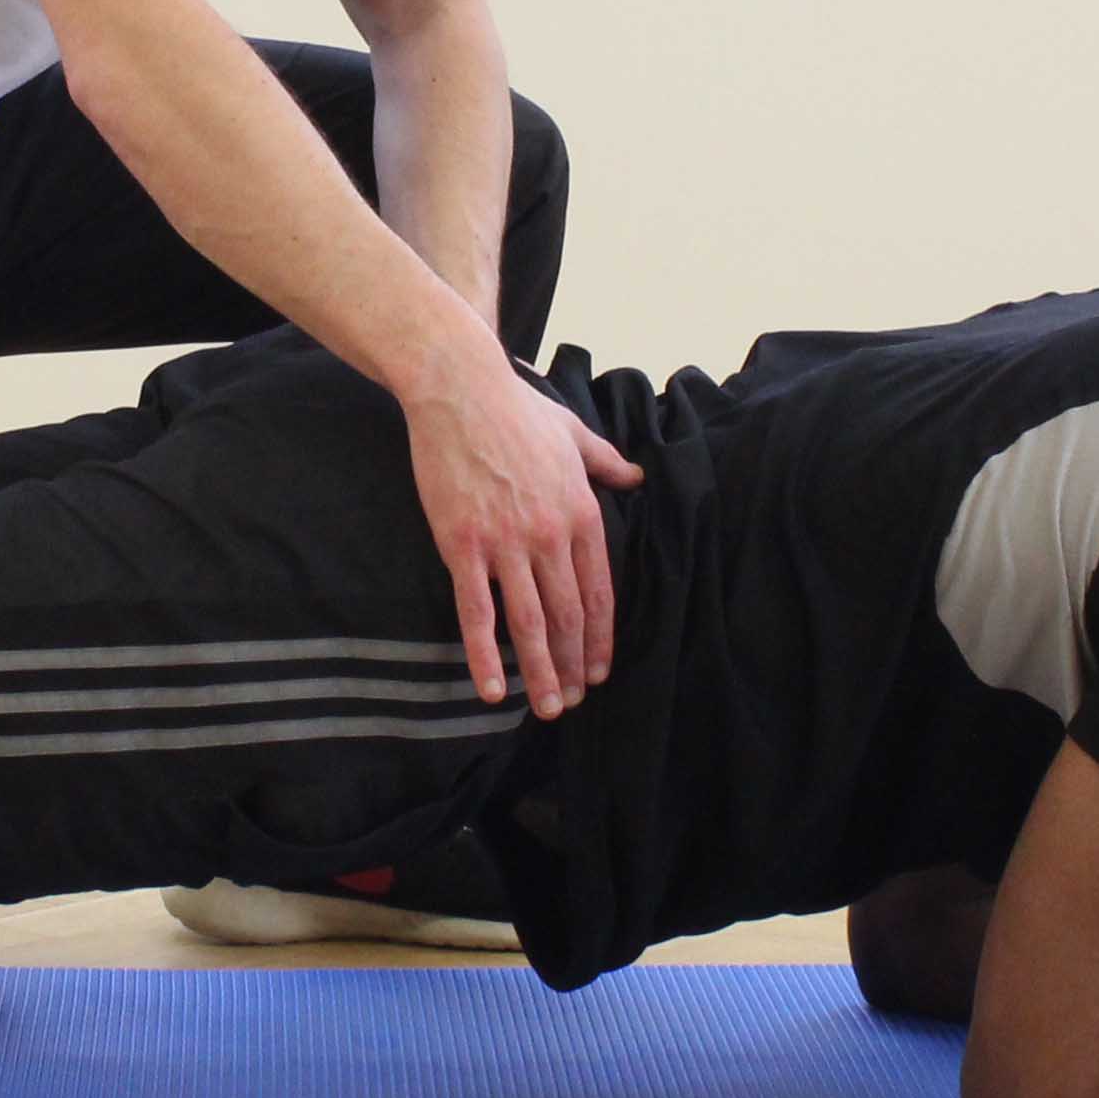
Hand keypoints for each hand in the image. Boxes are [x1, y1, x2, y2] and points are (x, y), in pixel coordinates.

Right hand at [404, 359, 641, 717]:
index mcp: (582, 512)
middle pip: (568, 616)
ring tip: (548, 708)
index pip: (599, 591)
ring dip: (541, 672)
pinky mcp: (463, 544)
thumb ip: (607, 462)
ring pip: (530, 623)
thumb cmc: (516, 409)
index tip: (600, 670)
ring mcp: (507, 543)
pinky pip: (477, 611)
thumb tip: (638, 476)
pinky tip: (492, 689)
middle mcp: (551, 534)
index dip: (600, 637)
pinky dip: (486, 655)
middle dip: (573, 666)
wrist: (460, 389)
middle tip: (573, 702)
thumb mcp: (575, 433)